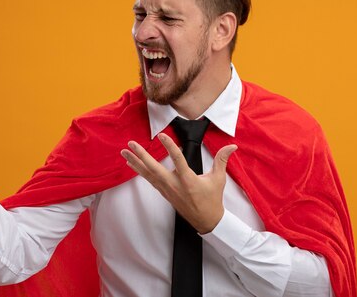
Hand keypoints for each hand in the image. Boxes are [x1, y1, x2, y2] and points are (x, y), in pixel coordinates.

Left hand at [121, 133, 236, 233]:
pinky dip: (139, 171)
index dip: (169, 147)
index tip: (161, 136)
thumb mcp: (218, 179)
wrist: (206, 221)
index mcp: (188, 180)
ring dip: (135, 162)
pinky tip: (131, 164)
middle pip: (154, 168)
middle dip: (142, 155)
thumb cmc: (212, 199)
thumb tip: (232, 146)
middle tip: (131, 144)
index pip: (177, 160)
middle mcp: (174, 185)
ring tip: (124, 152)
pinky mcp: (164, 192)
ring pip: (148, 174)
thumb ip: (222, 160)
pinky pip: (149, 179)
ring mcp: (167, 189)